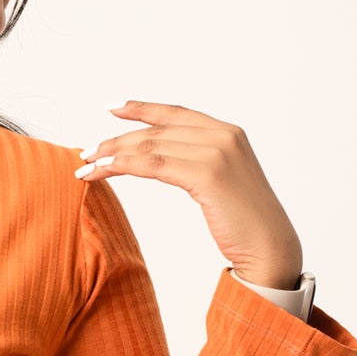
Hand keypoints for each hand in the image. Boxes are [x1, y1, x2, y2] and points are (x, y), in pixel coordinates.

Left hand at [75, 100, 302, 288]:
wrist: (270, 247)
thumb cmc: (245, 222)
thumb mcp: (222, 182)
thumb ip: (199, 162)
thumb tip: (164, 159)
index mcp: (228, 132)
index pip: (176, 114)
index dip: (142, 109)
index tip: (113, 108)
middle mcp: (223, 136)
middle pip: (156, 131)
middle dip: (117, 140)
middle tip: (87, 152)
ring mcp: (216, 153)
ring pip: (150, 146)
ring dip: (113, 155)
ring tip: (86, 166)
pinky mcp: (206, 175)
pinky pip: (153, 165)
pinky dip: (124, 166)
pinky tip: (103, 171)